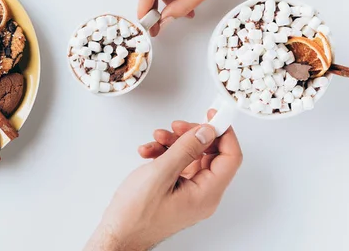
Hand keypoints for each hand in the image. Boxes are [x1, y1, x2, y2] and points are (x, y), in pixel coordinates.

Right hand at [85, 110, 242, 250]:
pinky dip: (164, 155)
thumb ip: (186, 149)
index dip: (223, 132)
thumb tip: (206, 131)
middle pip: (209, 154)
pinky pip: (178, 166)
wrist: (118, 234)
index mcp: (206, 194)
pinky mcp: (176, 192)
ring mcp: (190, 194)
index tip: (212, 115)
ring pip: (191, 157)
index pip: (230, 157)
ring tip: (155, 140)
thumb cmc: (135, 216)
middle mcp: (202, 195)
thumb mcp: (161, 174)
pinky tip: (149, 153)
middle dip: (191, 135)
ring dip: (173, 144)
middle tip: (175, 127)